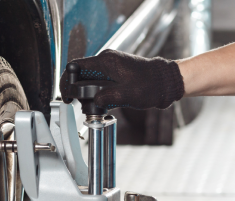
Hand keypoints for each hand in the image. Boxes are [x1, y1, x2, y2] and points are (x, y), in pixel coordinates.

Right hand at [59, 50, 184, 110]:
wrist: (166, 82)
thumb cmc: (150, 86)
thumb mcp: (126, 96)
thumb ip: (106, 98)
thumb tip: (92, 103)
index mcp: (106, 60)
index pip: (76, 67)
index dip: (67, 81)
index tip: (67, 96)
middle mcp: (106, 59)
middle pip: (81, 73)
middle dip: (77, 90)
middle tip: (79, 105)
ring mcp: (112, 64)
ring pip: (90, 78)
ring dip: (88, 93)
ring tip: (92, 107)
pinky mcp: (116, 71)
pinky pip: (100, 80)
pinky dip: (97, 91)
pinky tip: (101, 103)